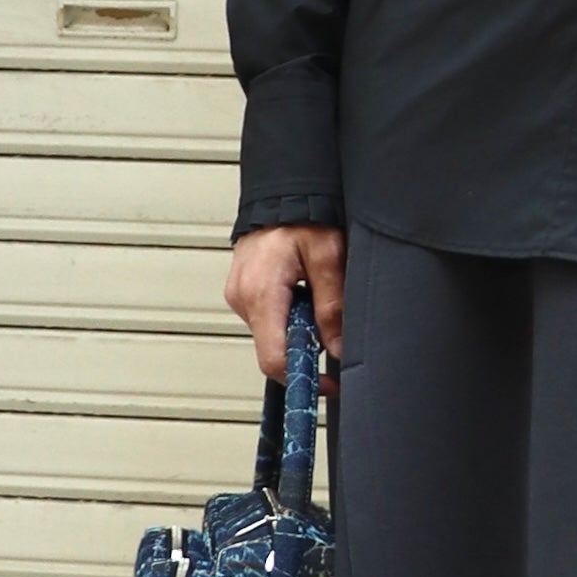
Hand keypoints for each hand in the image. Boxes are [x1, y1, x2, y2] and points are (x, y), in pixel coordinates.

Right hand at [225, 222, 345, 379]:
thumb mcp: (328, 255)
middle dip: (305, 348)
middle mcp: (242, 298)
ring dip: (298, 330)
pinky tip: (302, 294)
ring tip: (317, 298)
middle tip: (332, 329)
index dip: (303, 378)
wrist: (281, 192)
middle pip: (273, 348)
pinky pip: (266, 318)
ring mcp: (238, 295)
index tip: (327, 385)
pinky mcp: (241, 292)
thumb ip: (332, 304)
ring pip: (271, 334)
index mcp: (261, 292)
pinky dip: (288, 317)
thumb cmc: (302, 215)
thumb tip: (338, 347)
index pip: (274, 358)